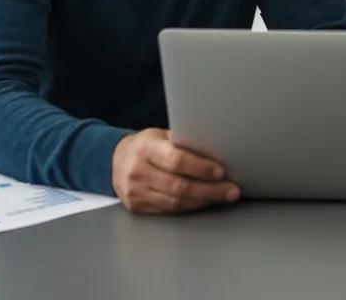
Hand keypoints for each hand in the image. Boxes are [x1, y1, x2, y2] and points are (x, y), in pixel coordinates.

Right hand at [111, 128, 239, 214]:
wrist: (114, 161)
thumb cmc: (145, 145)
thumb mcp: (160, 135)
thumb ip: (182, 141)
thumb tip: (215, 145)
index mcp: (146, 149)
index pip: (177, 160)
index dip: (200, 167)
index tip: (221, 171)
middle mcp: (138, 172)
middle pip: (178, 186)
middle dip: (209, 190)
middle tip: (232, 190)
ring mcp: (136, 193)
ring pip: (175, 202)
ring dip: (203, 201)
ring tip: (224, 196)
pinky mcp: (137, 207)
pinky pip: (168, 210)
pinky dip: (190, 207)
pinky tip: (205, 202)